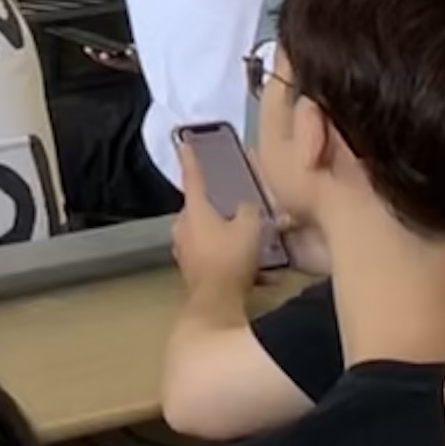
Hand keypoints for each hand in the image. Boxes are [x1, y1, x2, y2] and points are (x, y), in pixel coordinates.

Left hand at [167, 138, 269, 300]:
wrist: (216, 303)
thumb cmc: (230, 257)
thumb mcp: (249, 226)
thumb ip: (249, 210)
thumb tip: (247, 206)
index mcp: (194, 211)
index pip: (193, 178)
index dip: (191, 159)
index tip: (183, 142)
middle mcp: (183, 228)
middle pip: (203, 212)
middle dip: (223, 213)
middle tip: (244, 216)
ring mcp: (185, 251)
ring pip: (212, 238)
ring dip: (233, 242)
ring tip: (260, 252)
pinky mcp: (193, 272)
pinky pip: (216, 259)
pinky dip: (235, 262)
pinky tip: (261, 276)